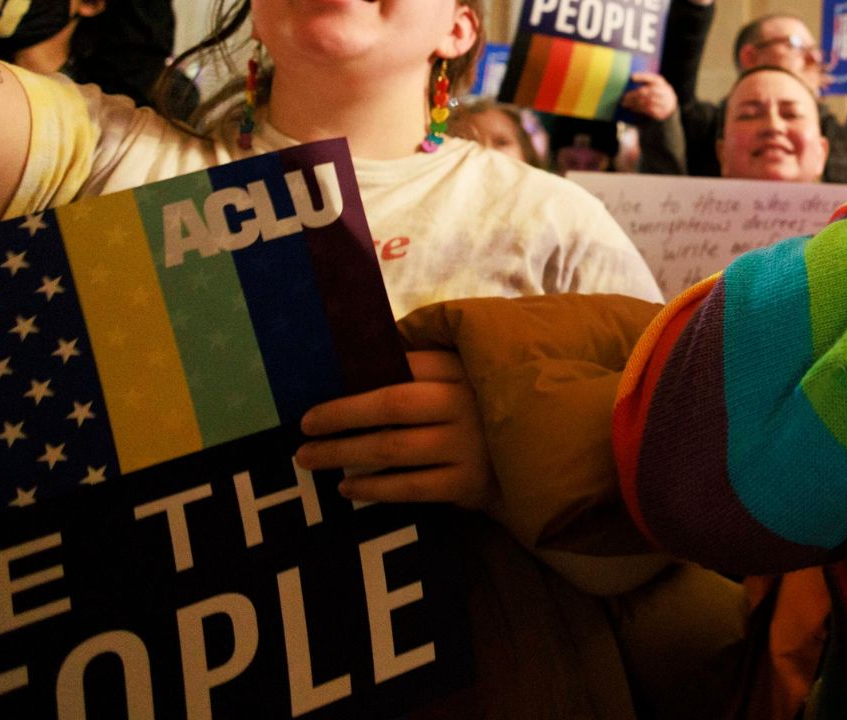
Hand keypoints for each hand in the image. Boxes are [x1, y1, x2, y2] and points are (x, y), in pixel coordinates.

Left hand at [295, 350, 496, 509]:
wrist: (543, 455)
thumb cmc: (485, 411)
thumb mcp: (466, 376)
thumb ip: (424, 365)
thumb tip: (358, 358)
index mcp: (461, 369)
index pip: (403, 364)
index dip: (360, 375)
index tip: (322, 385)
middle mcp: (464, 403)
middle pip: (391, 405)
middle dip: (340, 415)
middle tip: (303, 426)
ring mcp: (467, 445)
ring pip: (393, 449)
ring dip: (344, 453)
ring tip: (308, 458)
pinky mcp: (468, 483)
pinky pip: (410, 487)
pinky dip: (373, 488)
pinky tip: (346, 486)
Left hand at [620, 71, 676, 120]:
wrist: (670, 103)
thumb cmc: (656, 90)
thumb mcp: (654, 83)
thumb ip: (644, 80)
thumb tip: (629, 78)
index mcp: (660, 82)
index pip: (651, 78)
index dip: (642, 77)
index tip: (631, 77)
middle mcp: (663, 91)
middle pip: (647, 92)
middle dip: (634, 94)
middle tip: (624, 97)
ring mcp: (663, 102)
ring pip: (646, 102)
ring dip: (634, 103)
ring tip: (625, 103)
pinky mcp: (661, 111)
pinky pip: (647, 110)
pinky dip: (638, 109)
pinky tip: (631, 108)